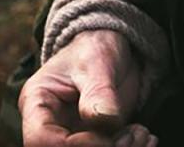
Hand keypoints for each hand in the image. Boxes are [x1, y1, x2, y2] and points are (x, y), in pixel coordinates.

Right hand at [19, 29, 158, 146]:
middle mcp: (51, 126)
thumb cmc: (97, 47)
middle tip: (133, 137)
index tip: (104, 137)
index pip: (40, 139)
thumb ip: (99, 91)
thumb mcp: (97, 61)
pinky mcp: (95, 142)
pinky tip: (145, 137)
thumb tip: (105, 121)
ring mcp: (73, 137)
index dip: (72, 146)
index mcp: (38, 103)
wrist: (114, 48)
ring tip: (143, 135)